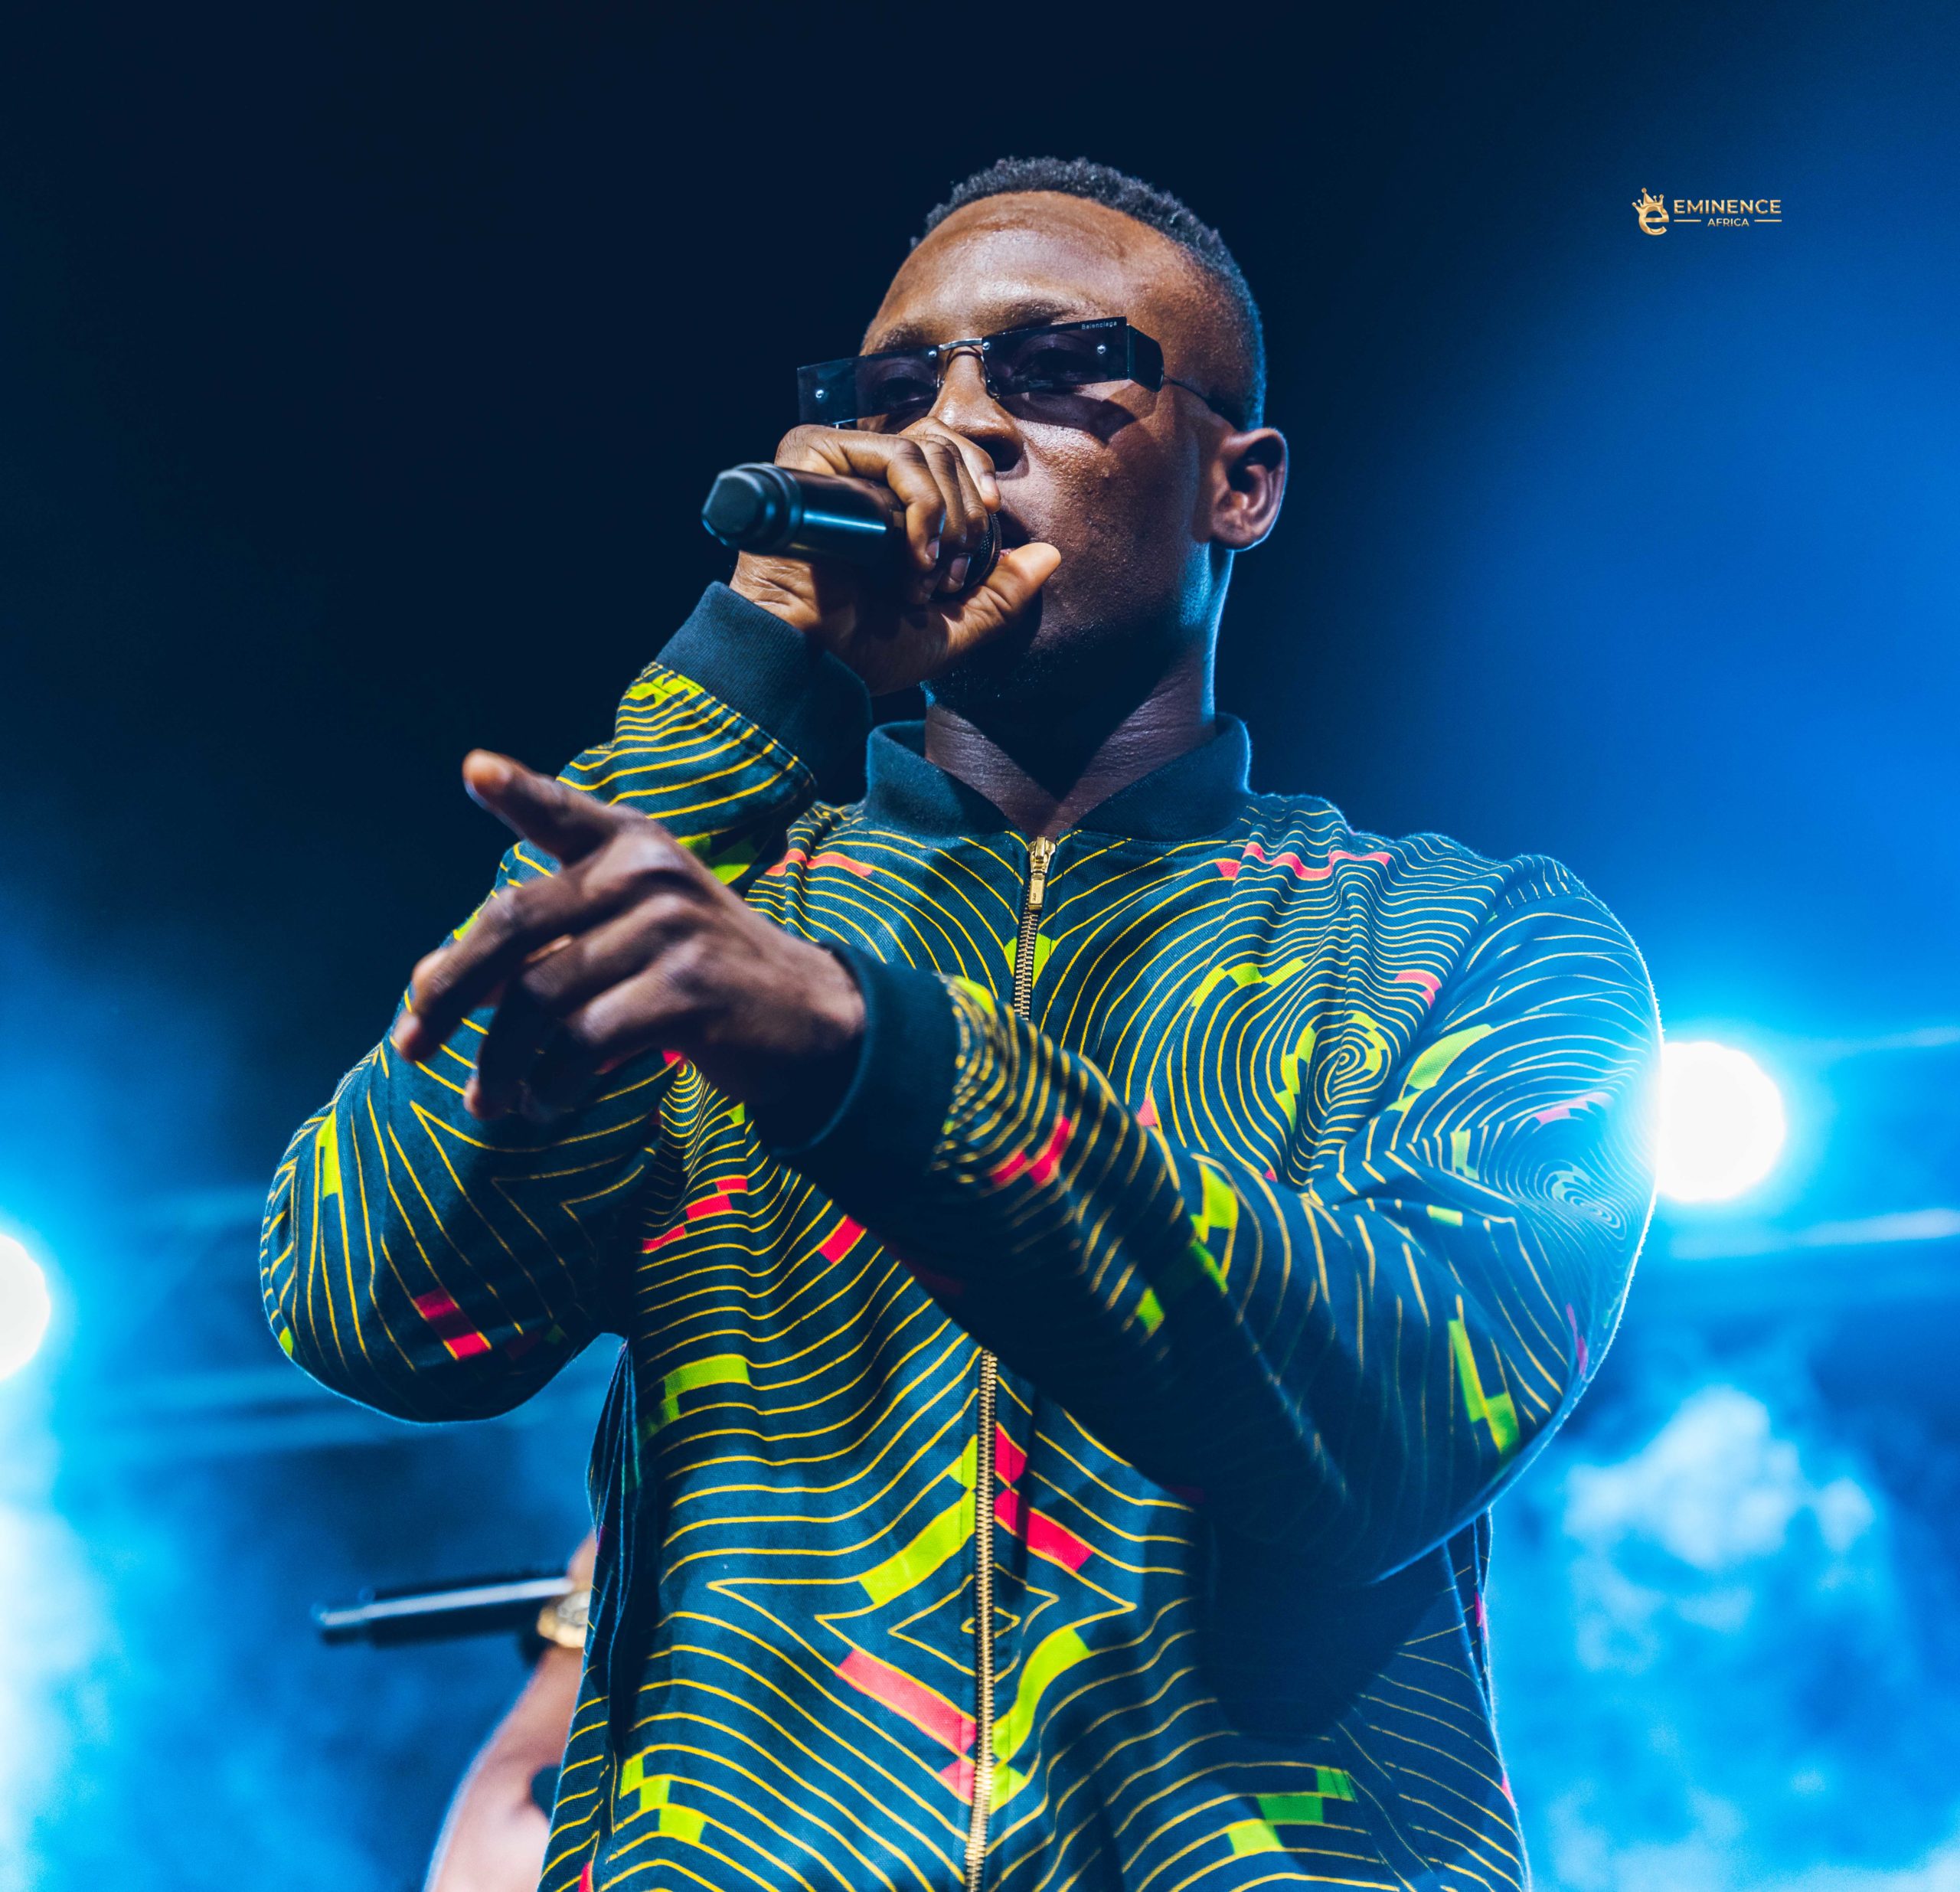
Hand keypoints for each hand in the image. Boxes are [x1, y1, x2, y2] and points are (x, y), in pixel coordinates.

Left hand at [390, 753, 864, 1133]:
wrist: (809, 1019)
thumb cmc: (698, 976)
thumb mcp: (632, 935)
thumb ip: (550, 943)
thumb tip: (432, 980)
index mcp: (634, 847)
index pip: (563, 813)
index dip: (517, 792)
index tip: (472, 772)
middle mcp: (649, 875)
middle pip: (515, 924)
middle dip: (449, 990)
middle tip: (411, 1043)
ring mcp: (670, 929)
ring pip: (541, 999)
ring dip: (500, 1063)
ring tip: (488, 1100)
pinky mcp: (687, 991)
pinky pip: (583, 1044)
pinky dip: (551, 1086)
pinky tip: (547, 1105)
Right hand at [730, 418, 1060, 694]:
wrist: (811, 665)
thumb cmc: (864, 651)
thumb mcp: (951, 627)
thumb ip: (1001, 592)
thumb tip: (1051, 555)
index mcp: (888, 501)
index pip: (950, 456)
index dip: (979, 486)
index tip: (986, 532)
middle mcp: (861, 474)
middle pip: (945, 449)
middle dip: (967, 517)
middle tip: (950, 574)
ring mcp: (836, 462)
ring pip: (926, 451)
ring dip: (945, 519)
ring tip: (923, 576)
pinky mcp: (811, 457)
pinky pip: (895, 456)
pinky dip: (921, 505)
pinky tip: (911, 555)